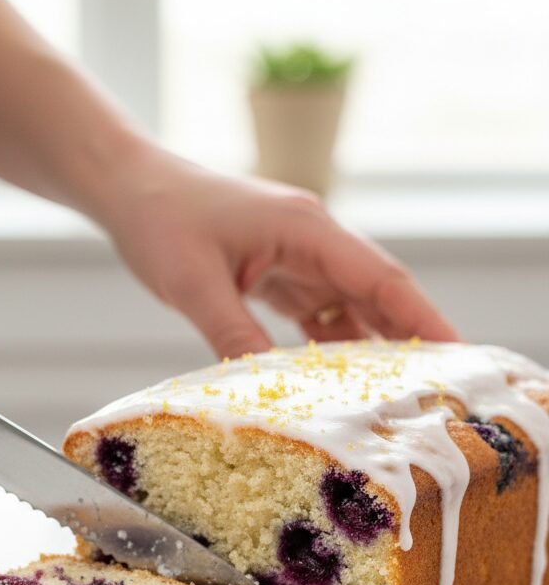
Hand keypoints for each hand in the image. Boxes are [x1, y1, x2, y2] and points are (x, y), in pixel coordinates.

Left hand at [100, 144, 459, 358]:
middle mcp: (310, 239)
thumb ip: (233, 335)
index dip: (420, 319)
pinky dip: (329, 343)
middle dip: (408, 339)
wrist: (127, 187)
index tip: (456, 353)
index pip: (379, 278)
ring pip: (347, 306)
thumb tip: (267, 390)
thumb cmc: (158, 218)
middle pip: (375, 293)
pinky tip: (339, 380)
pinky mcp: (274, 270)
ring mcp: (294, 254)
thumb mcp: (193, 284)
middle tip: (437, 389)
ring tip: (393, 396)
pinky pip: (316, 312)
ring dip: (369, 346)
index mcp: (305, 229)